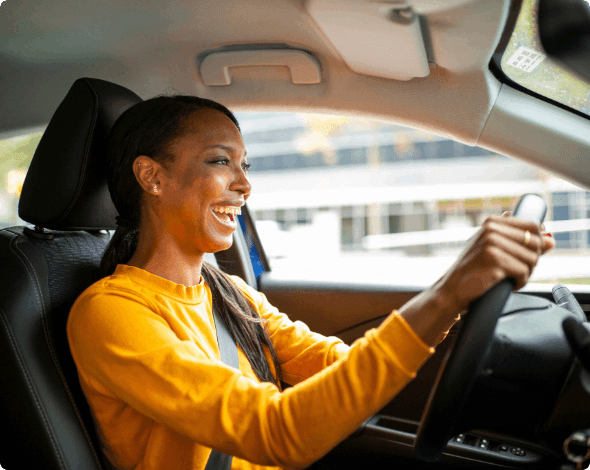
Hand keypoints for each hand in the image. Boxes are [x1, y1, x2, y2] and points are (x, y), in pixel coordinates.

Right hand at [437, 215, 554, 313]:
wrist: (451, 289)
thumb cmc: (472, 270)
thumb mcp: (491, 248)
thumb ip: (519, 241)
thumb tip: (551, 241)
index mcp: (491, 222)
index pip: (532, 226)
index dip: (538, 242)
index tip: (529, 255)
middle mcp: (491, 229)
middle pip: (535, 243)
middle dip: (531, 261)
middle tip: (517, 271)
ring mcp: (492, 244)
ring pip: (531, 259)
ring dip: (525, 273)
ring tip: (510, 278)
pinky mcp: (494, 260)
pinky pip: (523, 272)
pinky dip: (519, 282)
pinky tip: (508, 284)